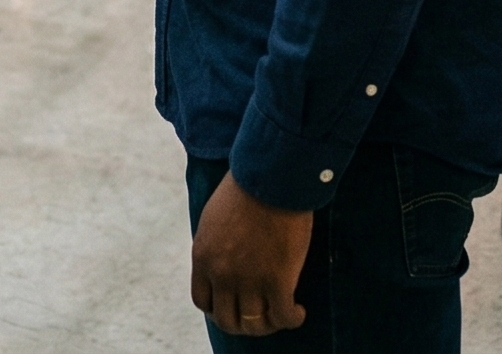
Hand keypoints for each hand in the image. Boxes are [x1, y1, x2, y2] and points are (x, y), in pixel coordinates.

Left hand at [192, 172, 311, 335]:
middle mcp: (222, 274)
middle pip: (228, 320)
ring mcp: (249, 280)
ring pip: (255, 325)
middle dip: (244, 322)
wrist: (271, 176)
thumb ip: (214, 247)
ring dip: (269, 324)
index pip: (203, 301)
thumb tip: (221, 265)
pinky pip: (283, 318)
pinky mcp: (278, 281)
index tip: (235, 303)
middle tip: (260, 314)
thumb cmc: (246, 188)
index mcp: (203, 256)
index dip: (220, 308)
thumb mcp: (214, 218)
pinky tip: (298, 310)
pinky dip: (292, 319)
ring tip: (281, 312)